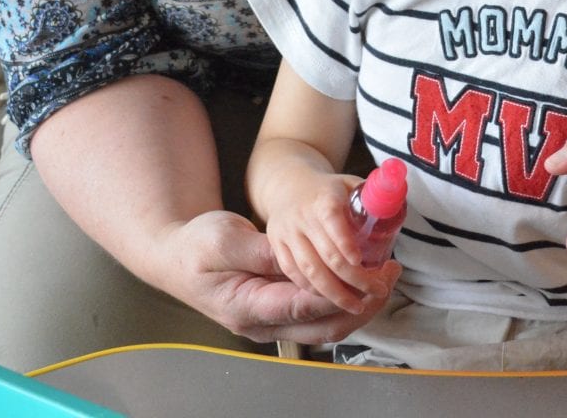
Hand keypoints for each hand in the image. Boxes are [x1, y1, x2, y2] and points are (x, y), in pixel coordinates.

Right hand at [150, 210, 398, 344]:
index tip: (371, 277)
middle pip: (323, 328)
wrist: (177, 255)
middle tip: (389, 275)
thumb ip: (260, 250)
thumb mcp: (223, 239)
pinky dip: (346, 297)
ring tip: (386, 273)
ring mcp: (274, 322)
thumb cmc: (195, 247)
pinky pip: (320, 313)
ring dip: (361, 303)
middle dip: (363, 305)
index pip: (302, 308)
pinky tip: (364, 275)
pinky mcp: (282, 311)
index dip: (339, 295)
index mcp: (247, 308)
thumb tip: (293, 255)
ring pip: (327, 326)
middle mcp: (264, 324)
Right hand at [264, 172, 396, 314]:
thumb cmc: (330, 190)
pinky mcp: (278, 249)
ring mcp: (287, 235)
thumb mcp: (350, 183)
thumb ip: (373, 196)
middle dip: (354, 279)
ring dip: (335, 293)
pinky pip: (295, 275)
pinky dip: (314, 291)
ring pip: (309, 271)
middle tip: (378, 290)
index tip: (361, 261)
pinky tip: (333, 300)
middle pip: (326, 255)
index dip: (346, 243)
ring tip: (358, 306)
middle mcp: (302, 217)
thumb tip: (397, 206)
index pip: (332, 221)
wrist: (289, 187)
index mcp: (323, 199)